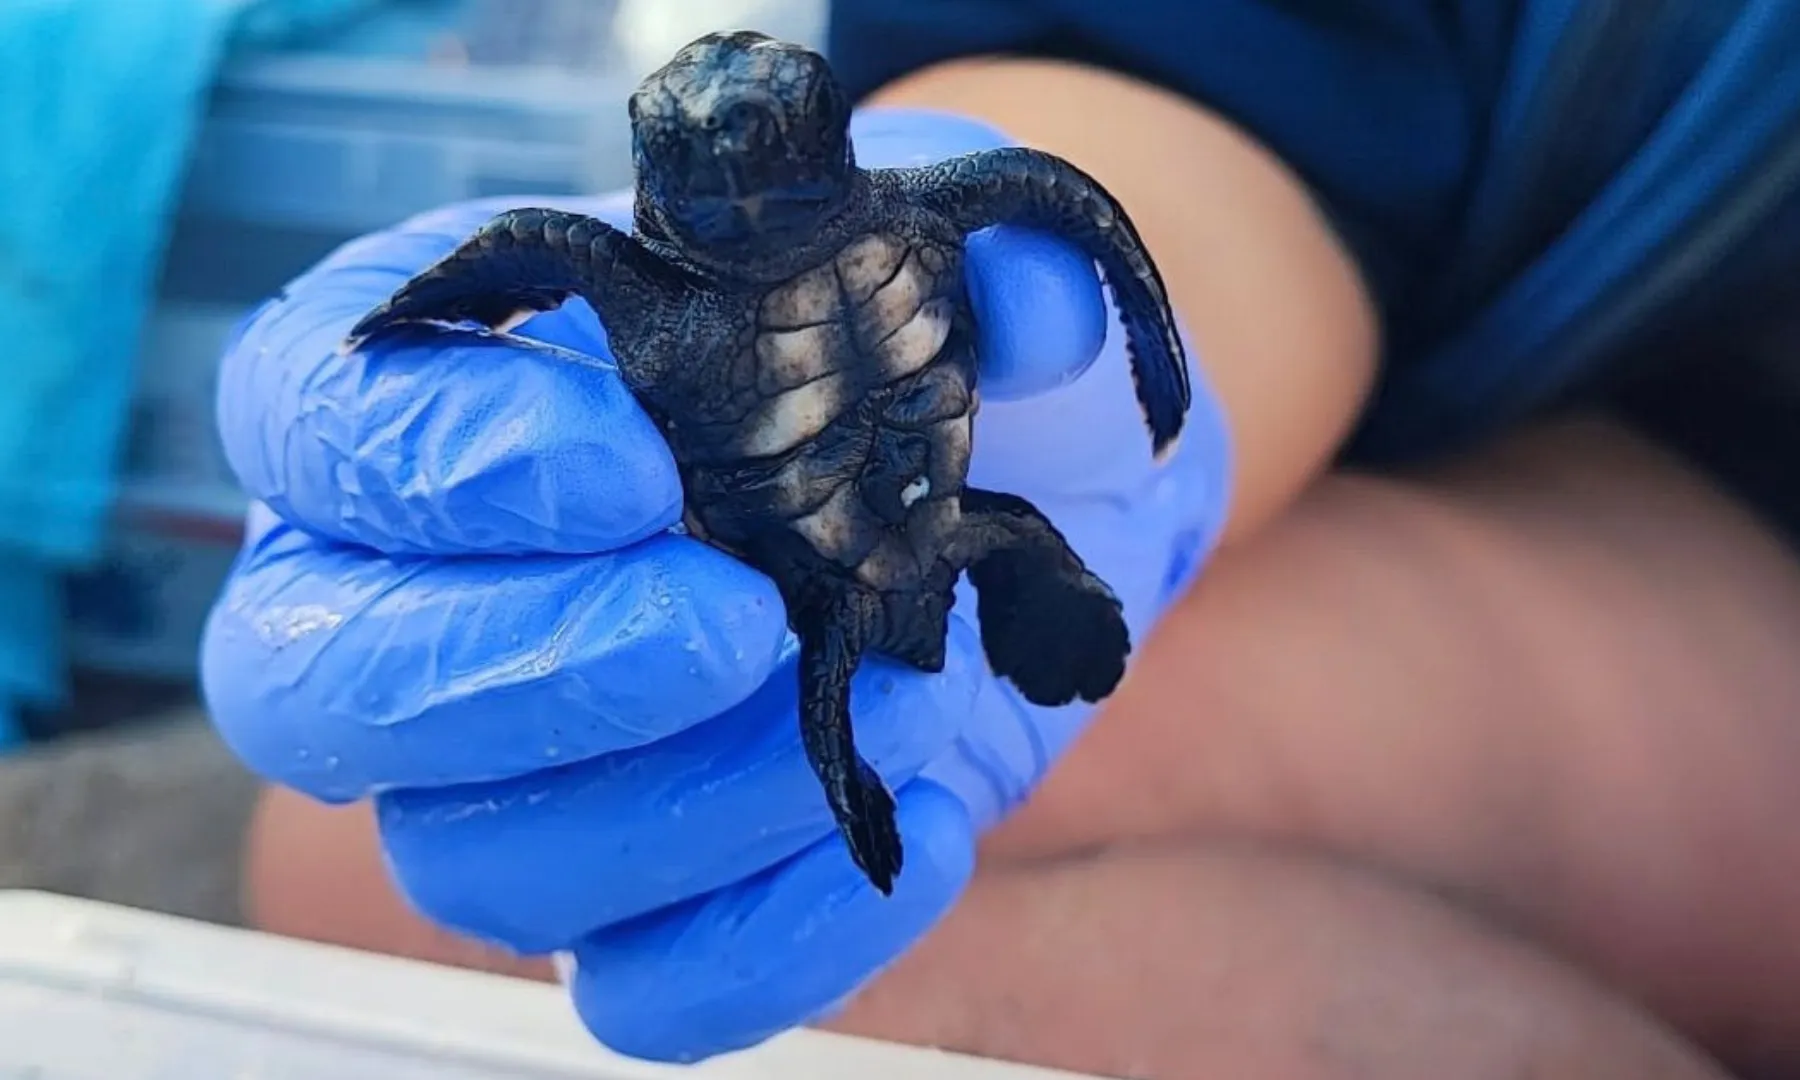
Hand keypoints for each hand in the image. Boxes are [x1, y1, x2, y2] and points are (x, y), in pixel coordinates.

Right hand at [201, 106, 1230, 1062]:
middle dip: (518, 669)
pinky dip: (775, 941)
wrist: (1010, 492)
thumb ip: (985, 258)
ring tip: (897, 703)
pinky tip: (925, 831)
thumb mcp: (952, 271)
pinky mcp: (643, 899)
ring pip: (471, 864)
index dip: (431, 460)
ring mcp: (521, 774)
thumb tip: (1038, 319)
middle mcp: (429, 595)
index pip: (315, 421)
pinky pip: (639, 992)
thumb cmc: (912, 355)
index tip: (631, 468)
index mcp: (444, 390)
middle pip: (315, 686)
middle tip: (730, 624)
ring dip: (685, 807)